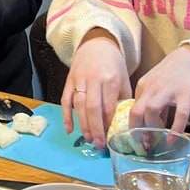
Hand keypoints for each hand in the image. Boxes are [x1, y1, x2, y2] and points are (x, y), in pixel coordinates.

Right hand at [60, 28, 130, 147]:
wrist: (96, 43)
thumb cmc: (113, 64)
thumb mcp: (124, 78)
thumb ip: (123, 99)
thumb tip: (124, 122)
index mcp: (111, 80)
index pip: (109, 106)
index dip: (109, 124)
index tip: (111, 139)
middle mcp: (94, 80)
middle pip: (92, 108)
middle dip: (95, 128)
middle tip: (99, 145)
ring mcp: (79, 80)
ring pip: (79, 105)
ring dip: (83, 124)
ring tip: (88, 139)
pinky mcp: (69, 80)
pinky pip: (66, 100)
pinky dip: (66, 116)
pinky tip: (69, 130)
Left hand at [130, 45, 189, 133]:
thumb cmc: (174, 72)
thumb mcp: (157, 85)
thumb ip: (153, 102)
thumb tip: (151, 125)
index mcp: (143, 86)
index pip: (131, 109)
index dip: (132, 127)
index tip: (135, 140)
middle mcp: (152, 88)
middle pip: (136, 111)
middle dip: (136, 131)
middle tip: (142, 145)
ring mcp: (168, 91)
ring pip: (151, 112)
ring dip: (152, 129)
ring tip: (156, 141)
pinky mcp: (185, 95)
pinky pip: (179, 115)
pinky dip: (174, 129)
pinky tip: (172, 139)